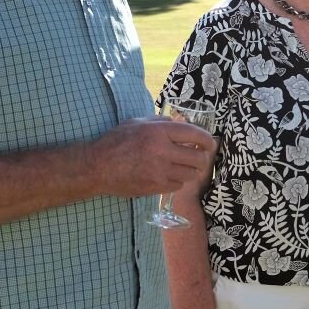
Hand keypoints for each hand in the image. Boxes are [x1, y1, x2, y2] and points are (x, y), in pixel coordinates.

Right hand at [93, 118, 215, 197]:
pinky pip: (178, 185)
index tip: (210, 143)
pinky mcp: (156, 187)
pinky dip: (178, 181)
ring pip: (191, 174)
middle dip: (201, 158)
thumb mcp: (137, 123)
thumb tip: (180, 121)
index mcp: (158, 132)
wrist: (97, 167)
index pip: (194, 135)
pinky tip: (168, 175)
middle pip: (198, 158)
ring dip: (190, 170)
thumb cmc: (116, 142)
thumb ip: (161, 122)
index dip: (207, 140)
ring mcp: (160, 171)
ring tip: (182, 166)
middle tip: (198, 157)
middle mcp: (162, 151)